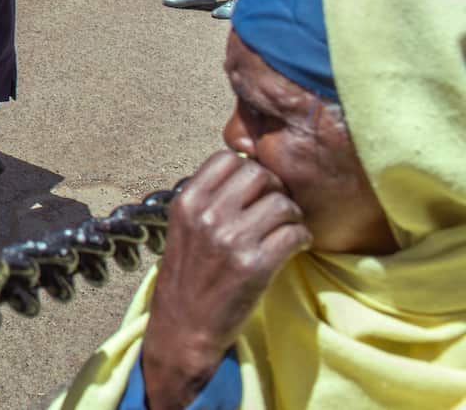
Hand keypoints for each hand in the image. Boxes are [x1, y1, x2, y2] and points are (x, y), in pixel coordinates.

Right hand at [141, 152, 310, 408]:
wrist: (184, 326)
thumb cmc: (187, 275)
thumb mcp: (183, 228)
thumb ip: (207, 199)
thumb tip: (246, 169)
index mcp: (187, 202)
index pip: (226, 159)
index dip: (246, 170)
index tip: (253, 189)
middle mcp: (207, 216)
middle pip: (258, 174)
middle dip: (274, 188)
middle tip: (275, 208)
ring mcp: (232, 240)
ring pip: (282, 203)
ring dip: (292, 215)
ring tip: (285, 229)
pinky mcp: (256, 266)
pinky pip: (295, 233)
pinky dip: (301, 238)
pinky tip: (293, 246)